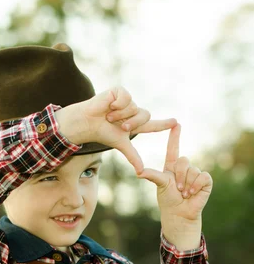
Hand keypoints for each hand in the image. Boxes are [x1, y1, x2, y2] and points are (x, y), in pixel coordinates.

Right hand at [55, 87, 176, 172]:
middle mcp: (132, 112)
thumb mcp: (120, 144)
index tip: (176, 122)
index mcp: (134, 124)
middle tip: (120, 126)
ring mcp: (127, 101)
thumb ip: (133, 156)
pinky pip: (126, 98)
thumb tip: (142, 172)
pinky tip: (108, 106)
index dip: (163, 124)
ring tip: (109, 116)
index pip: (151, 125)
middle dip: (133, 123)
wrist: (87, 122)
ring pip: (135, 107)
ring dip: (121, 115)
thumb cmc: (101, 133)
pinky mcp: (120, 92)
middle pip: (145, 115)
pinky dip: (116, 105)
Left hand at [136, 124, 212, 220]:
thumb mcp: (160, 185)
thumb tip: (139, 171)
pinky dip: (196, 185)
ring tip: (184, 194)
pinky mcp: (205, 181)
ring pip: (193, 170)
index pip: (174, 149)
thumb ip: (152, 175)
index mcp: (172, 167)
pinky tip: (192, 193)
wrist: (179, 214)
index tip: (176, 124)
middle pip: (184, 161)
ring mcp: (195, 173)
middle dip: (180, 176)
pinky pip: (202, 176)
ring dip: (187, 184)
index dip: (175, 137)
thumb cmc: (168, 200)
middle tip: (177, 189)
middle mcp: (184, 168)